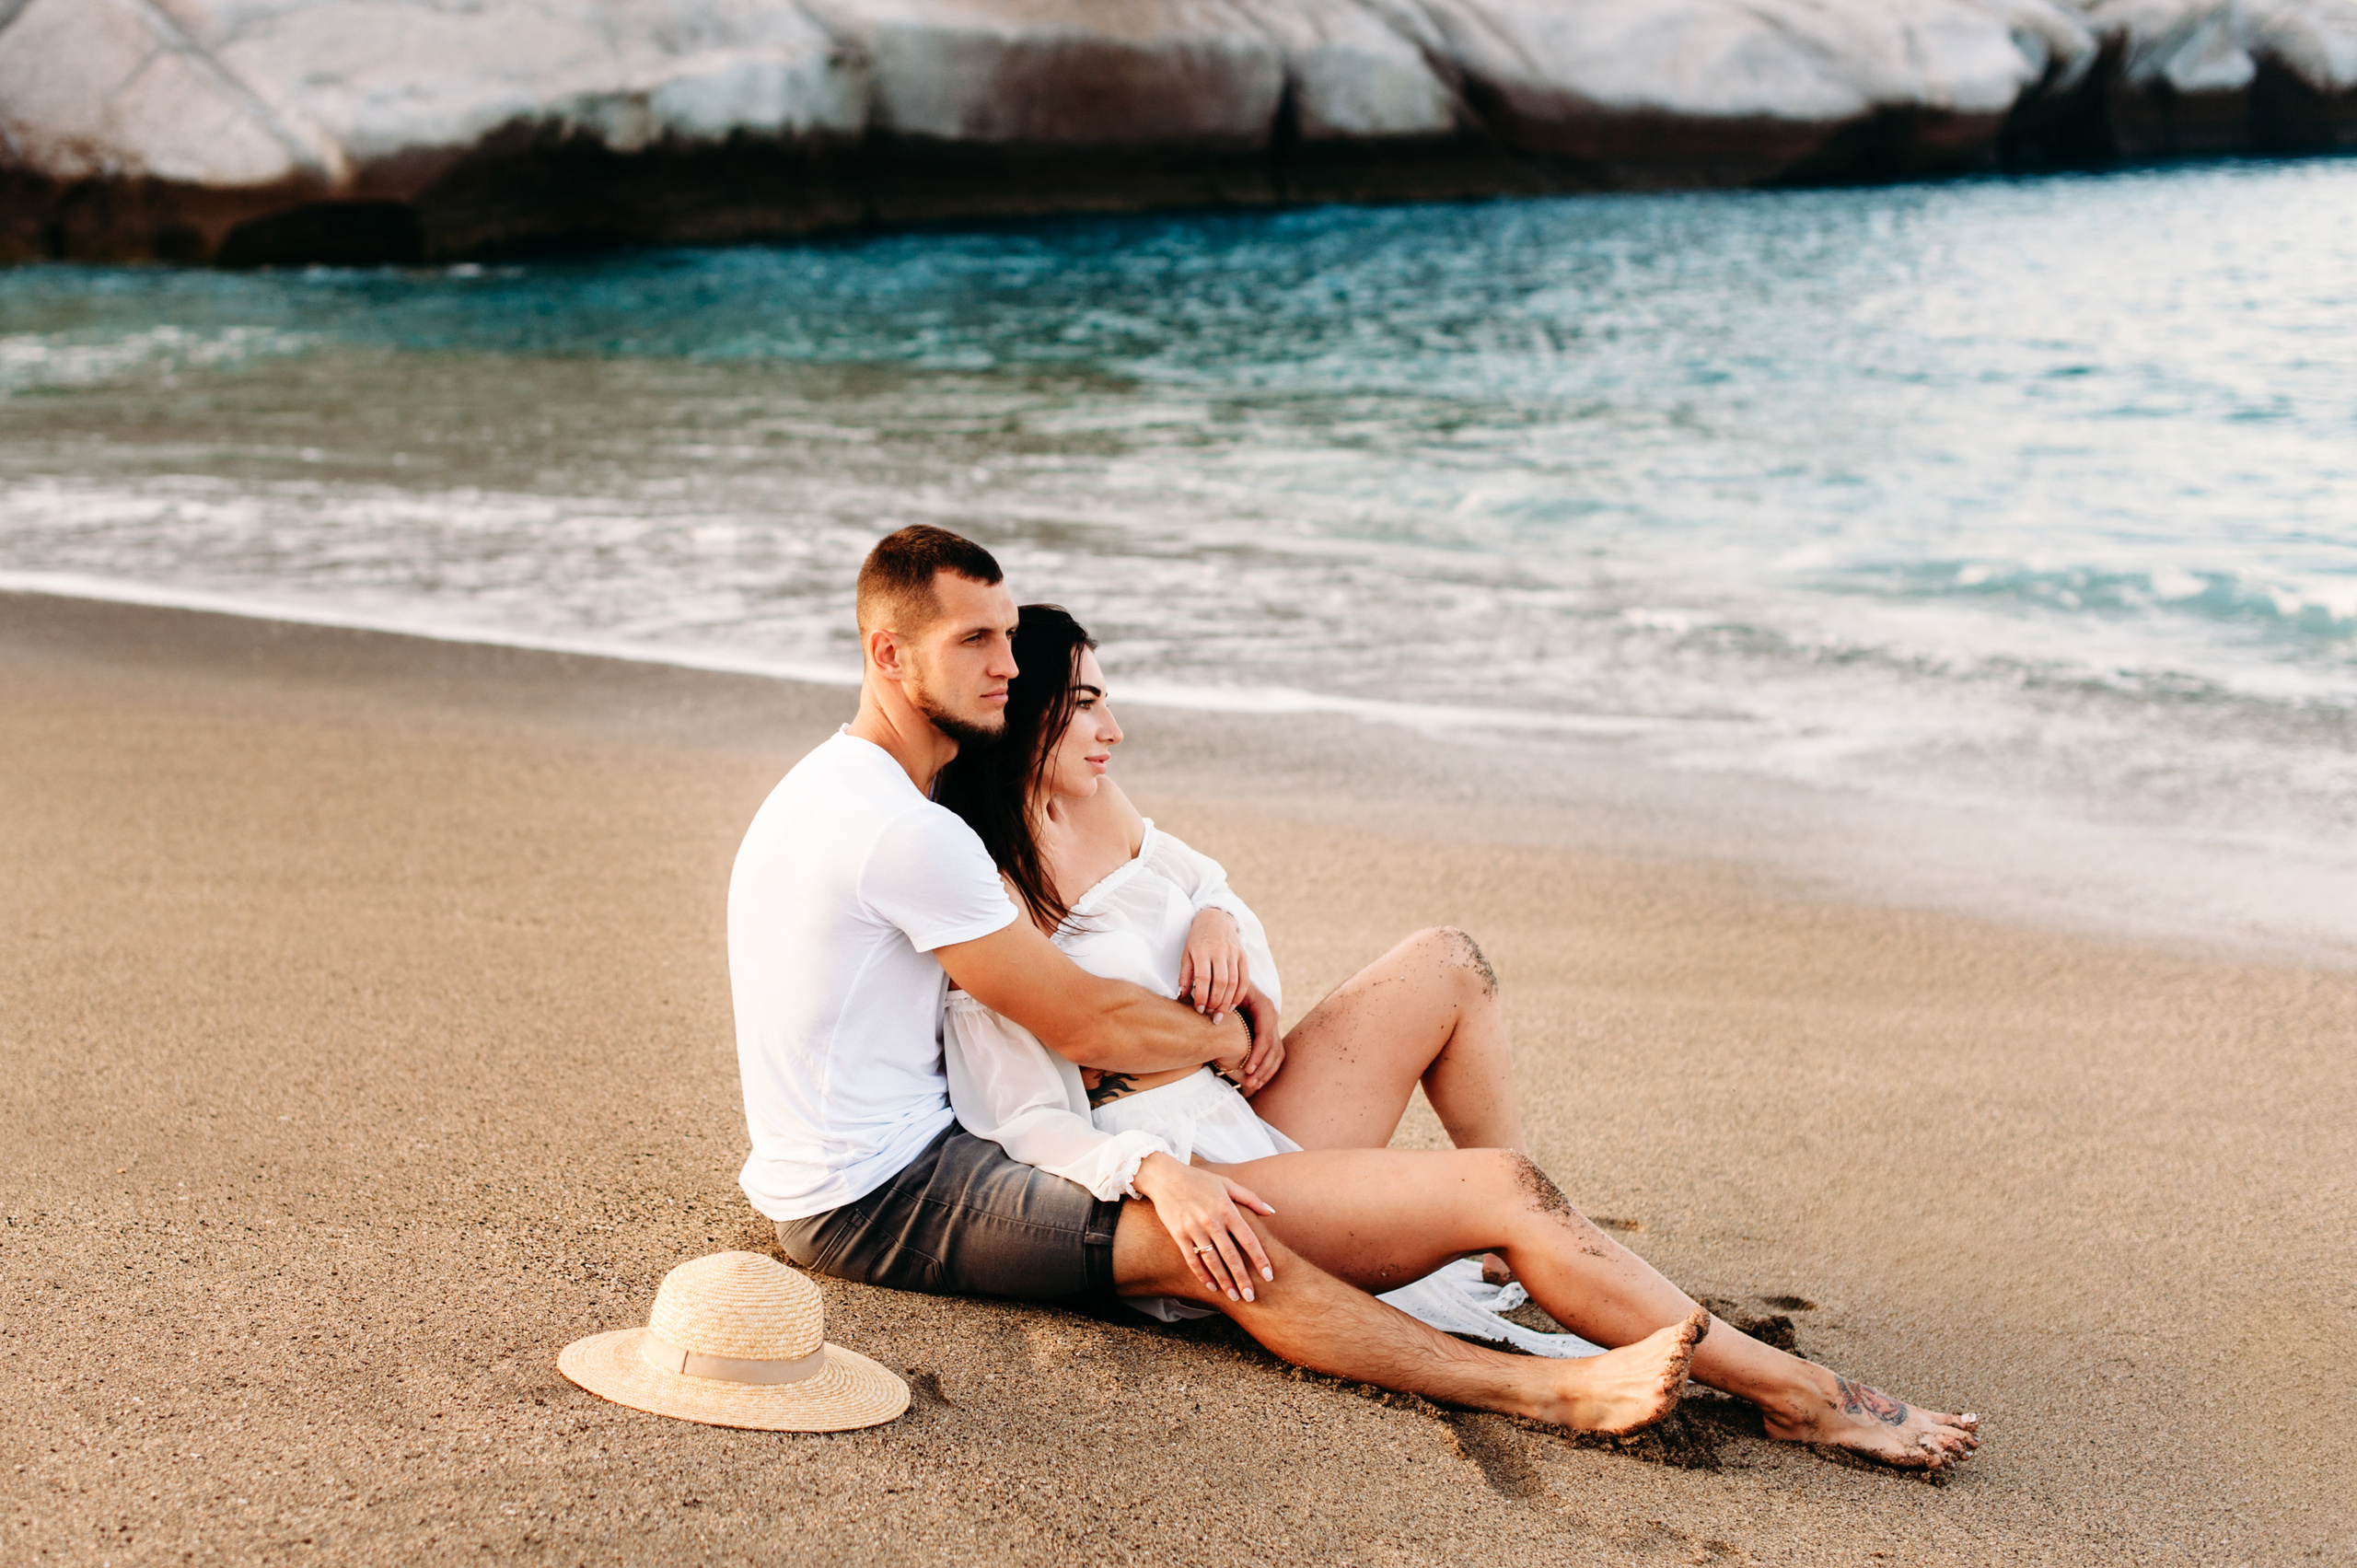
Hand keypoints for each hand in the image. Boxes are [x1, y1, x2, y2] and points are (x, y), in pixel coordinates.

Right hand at [1131, 1152, 1275, 1302]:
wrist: (1165, 1177)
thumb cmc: (1199, 1180)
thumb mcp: (1227, 1183)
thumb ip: (1250, 1199)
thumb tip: (1271, 1212)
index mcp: (1226, 1209)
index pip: (1248, 1239)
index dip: (1259, 1259)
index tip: (1269, 1275)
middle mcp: (1211, 1221)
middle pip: (1231, 1256)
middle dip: (1242, 1278)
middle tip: (1251, 1296)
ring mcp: (1194, 1229)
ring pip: (1212, 1261)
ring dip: (1224, 1281)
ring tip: (1234, 1296)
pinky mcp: (1178, 1235)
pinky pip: (1192, 1260)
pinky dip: (1202, 1275)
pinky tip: (1211, 1286)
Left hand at [1177, 908, 1248, 1019]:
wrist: (1216, 919)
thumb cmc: (1197, 939)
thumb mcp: (1186, 953)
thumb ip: (1184, 975)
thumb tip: (1181, 996)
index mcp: (1202, 950)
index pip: (1203, 978)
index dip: (1201, 996)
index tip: (1198, 1009)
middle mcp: (1219, 951)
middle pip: (1221, 982)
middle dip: (1216, 1002)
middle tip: (1210, 1015)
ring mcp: (1233, 953)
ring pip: (1234, 982)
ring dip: (1227, 1002)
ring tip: (1220, 1015)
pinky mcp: (1243, 955)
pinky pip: (1245, 979)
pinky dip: (1239, 995)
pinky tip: (1232, 1005)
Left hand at [1230, 986, 1283, 1096]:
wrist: (1229, 981)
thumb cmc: (1223, 988)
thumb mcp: (1223, 993)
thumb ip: (1220, 1004)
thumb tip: (1214, 1017)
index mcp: (1263, 1006)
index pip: (1265, 1036)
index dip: (1257, 1055)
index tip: (1246, 1070)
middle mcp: (1271, 1016)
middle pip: (1274, 1047)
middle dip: (1262, 1068)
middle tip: (1249, 1083)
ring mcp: (1271, 1025)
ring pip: (1277, 1053)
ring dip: (1266, 1071)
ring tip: (1253, 1086)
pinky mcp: (1268, 1033)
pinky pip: (1274, 1054)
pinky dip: (1267, 1068)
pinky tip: (1256, 1081)